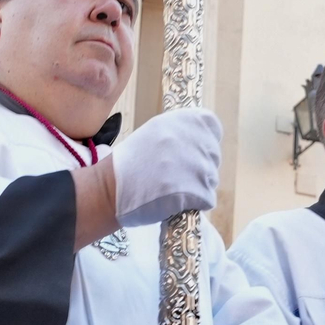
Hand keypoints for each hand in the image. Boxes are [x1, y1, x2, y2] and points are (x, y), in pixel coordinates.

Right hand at [109, 108, 220, 226]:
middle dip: (199, 167)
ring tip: (172, 189)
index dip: (205, 141)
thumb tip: (200, 141)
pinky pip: (207, 199)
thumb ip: (179, 133)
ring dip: (197, 186)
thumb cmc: (129, 163)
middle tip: (176, 175)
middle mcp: (193, 139)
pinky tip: (175, 201)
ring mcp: (197, 166)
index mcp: (181, 120)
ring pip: (211, 179)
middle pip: (213, 155)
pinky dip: (195, 204)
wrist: (111, 189)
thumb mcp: (154, 133)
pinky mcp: (196, 190)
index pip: (213, 126)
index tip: (192, 151)